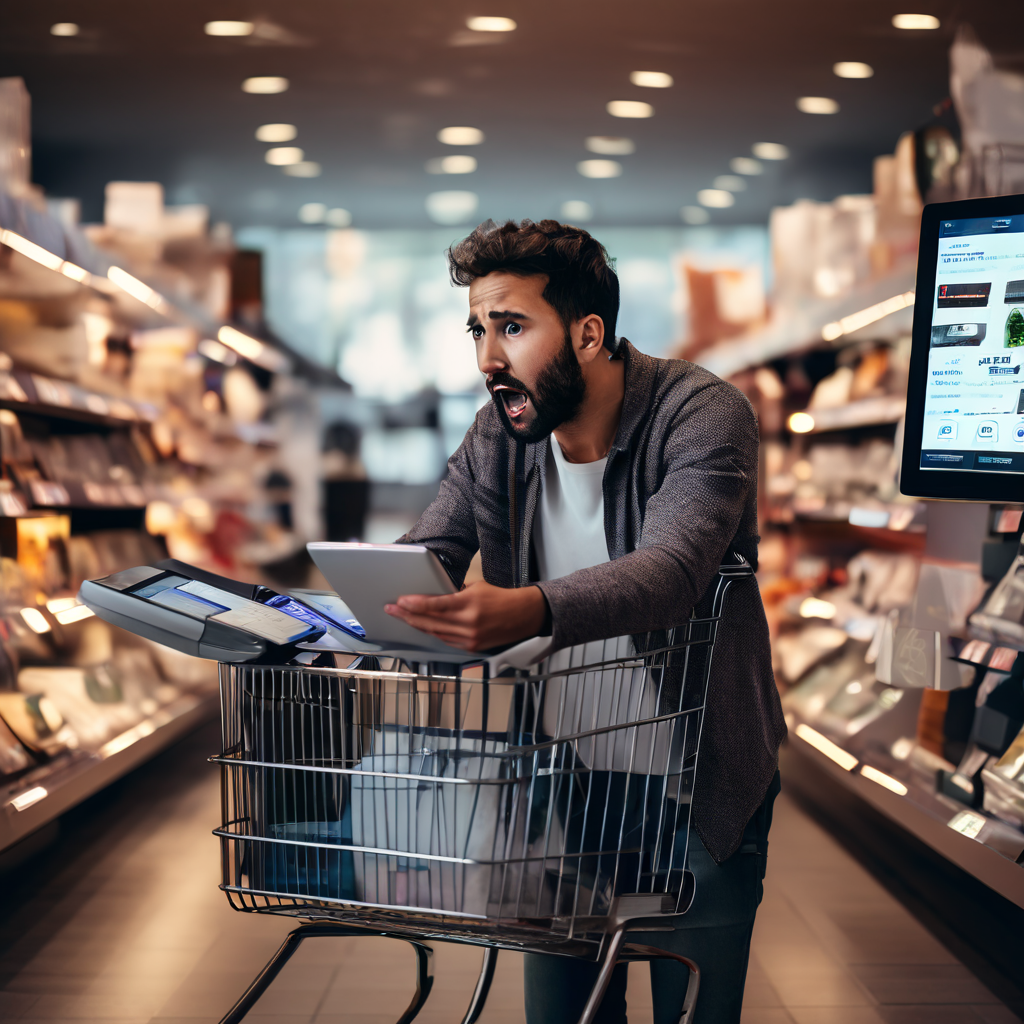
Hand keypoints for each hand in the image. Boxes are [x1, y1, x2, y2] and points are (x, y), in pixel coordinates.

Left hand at [385, 581, 547, 651]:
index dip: (415, 604)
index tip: (400, 601)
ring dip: (417, 625)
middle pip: (430, 621)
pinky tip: (423, 627)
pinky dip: (433, 633)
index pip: (435, 605)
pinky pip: (446, 640)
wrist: (524, 616)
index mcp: (469, 605)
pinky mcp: (472, 647)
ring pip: (435, 633)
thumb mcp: (476, 587)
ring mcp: (470, 639)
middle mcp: (468, 624)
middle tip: (392, 609)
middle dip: (408, 615)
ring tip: (403, 618)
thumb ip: (454, 593)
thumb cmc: (502, 598)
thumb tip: (435, 597)